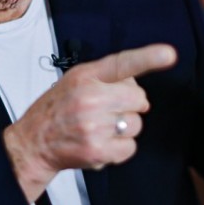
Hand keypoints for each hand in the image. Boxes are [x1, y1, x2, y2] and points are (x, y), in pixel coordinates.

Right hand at [3, 43, 176, 201]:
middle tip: (108, 108)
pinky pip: (130, 147)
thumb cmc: (58, 107)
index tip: (168, 54)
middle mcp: (90, 98)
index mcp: (86, 76)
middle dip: (129, 104)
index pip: (122, 63)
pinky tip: (101, 141)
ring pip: (136, 124)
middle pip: (138, 98)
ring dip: (124, 127)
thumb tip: (137, 85)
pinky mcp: (97, 150)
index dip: (148, 57)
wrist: (34, 141)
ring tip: (100, 126)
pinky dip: (120, 147)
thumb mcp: (76, 78)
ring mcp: (94, 126)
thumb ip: (107, 75)